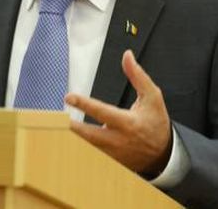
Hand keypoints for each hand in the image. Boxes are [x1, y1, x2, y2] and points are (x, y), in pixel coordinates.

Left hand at [65, 50, 172, 175]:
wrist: (163, 154)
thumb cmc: (156, 122)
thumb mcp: (152, 96)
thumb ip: (138, 75)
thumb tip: (127, 56)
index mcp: (127, 123)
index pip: (102, 112)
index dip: (84, 104)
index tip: (68, 97)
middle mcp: (118, 140)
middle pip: (88, 135)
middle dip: (70, 127)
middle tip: (53, 118)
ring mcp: (113, 154)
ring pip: (87, 147)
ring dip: (72, 137)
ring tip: (55, 126)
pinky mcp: (109, 161)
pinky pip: (90, 155)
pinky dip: (78, 147)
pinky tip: (67, 139)